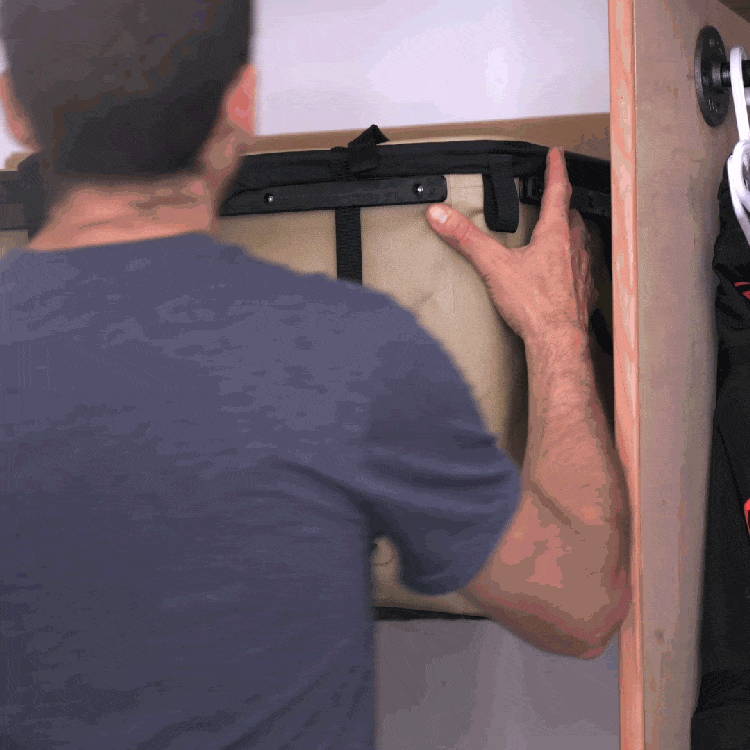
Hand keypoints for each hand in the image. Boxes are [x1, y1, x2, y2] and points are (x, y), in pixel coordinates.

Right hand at [426, 146, 598, 342]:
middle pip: (573, 216)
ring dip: (571, 234)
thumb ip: (466, 239)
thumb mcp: (494, 266)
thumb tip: (442, 216)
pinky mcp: (586, 291)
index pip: (557, 191)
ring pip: (582, 241)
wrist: (558, 341)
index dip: (556, 170)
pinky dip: (575, 264)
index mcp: (555, 235)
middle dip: (564, 205)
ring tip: (559, 236)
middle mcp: (575, 247)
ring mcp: (584, 269)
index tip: (556, 155)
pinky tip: (565, 274)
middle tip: (556, 198)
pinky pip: (585, 269)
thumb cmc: (535, 306)